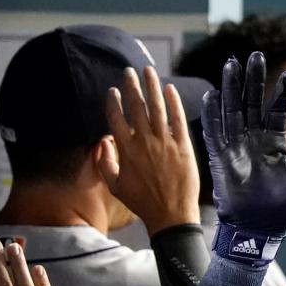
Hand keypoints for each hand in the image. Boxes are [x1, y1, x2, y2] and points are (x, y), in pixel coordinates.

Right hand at [103, 66, 200, 234]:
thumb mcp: (115, 185)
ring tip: (148, 71)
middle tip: (129, 71)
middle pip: (136, 106)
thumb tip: (102, 142)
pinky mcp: (183, 146)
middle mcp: (144, 141)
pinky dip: (173, 102)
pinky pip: (177, 119)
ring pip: (157, 107)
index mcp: (126, 150)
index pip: (116, 118)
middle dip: (132, 86)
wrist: (170, 214)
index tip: (113, 90)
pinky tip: (170, 89)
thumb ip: (104, 163)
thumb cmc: (142, 202)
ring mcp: (165, 142)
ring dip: (151, 86)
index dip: (113, 101)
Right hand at [202, 52, 285, 235]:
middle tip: (256, 55)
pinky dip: (213, 114)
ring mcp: (235, 147)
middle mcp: (253, 140)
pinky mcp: (220, 158)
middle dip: (253, 79)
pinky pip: (214, 132)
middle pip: (252, 103)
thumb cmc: (281, 209)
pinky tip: (212, 95)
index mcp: (273, 143)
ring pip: (233, 110)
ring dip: (232, 88)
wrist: (257, 230)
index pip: (277, 110)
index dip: (282, 92)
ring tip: (233, 63)